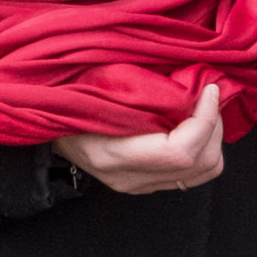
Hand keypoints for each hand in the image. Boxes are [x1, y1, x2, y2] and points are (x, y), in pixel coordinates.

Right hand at [56, 84, 223, 192]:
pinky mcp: (146, 183)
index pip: (180, 152)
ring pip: (202, 172)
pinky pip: (192, 173)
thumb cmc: (68, 95)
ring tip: (204, 107)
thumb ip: (141, 82)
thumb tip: (188, 71)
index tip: (210, 88)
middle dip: (214, 125)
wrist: (43, 122)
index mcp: (114, 155)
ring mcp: (139, 185)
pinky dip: (203, 146)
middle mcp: (130, 178)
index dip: (204, 120)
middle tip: (210, 93)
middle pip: (199, 164)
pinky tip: (193, 122)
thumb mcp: (98, 83)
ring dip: (212, 137)